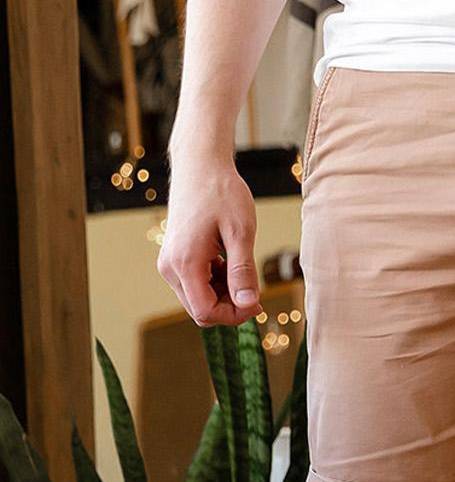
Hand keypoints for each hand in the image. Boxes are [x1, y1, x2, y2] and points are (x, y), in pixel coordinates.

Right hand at [156, 155, 262, 325]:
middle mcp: (170, 267)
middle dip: (230, 307)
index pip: (206, 312)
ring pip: (198, 299)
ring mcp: (170, 262)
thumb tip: (248, 304)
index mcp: (184, 263)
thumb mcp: (241, 233)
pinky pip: (196, 284)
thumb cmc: (222, 193)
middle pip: (201, 310)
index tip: (258, 302)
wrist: (200, 166)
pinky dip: (216, 282)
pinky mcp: (175, 257)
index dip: (235, 315)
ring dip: (224, 294)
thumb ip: (243, 271)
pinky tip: (230, 261)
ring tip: (241, 266)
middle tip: (253, 286)